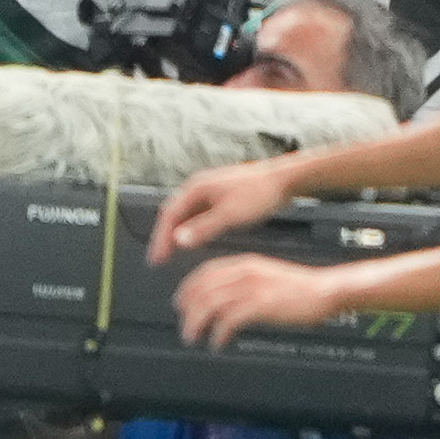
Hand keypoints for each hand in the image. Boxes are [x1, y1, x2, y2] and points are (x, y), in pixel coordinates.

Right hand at [148, 153, 303, 259]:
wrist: (283, 179)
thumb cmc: (259, 194)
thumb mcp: (230, 215)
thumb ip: (203, 228)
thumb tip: (178, 241)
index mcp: (196, 188)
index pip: (169, 215)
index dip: (160, 239)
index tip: (156, 259)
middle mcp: (198, 187)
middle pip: (173, 213)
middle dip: (164, 236)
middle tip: (159, 259)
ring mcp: (209, 190)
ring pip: (185, 214)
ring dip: (177, 233)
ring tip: (172, 252)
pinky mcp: (220, 195)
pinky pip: (198, 213)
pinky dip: (191, 228)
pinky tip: (195, 239)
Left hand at [175, 252, 351, 341]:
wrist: (325, 290)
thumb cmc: (300, 288)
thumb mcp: (267, 276)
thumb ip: (244, 283)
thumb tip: (224, 299)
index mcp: (245, 264)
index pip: (205, 272)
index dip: (188, 289)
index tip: (181, 303)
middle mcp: (245, 273)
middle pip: (203, 289)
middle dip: (187, 309)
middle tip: (185, 326)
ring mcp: (252, 289)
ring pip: (210, 304)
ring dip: (197, 323)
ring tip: (194, 337)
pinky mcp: (261, 306)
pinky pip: (229, 320)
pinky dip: (218, 333)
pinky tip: (218, 342)